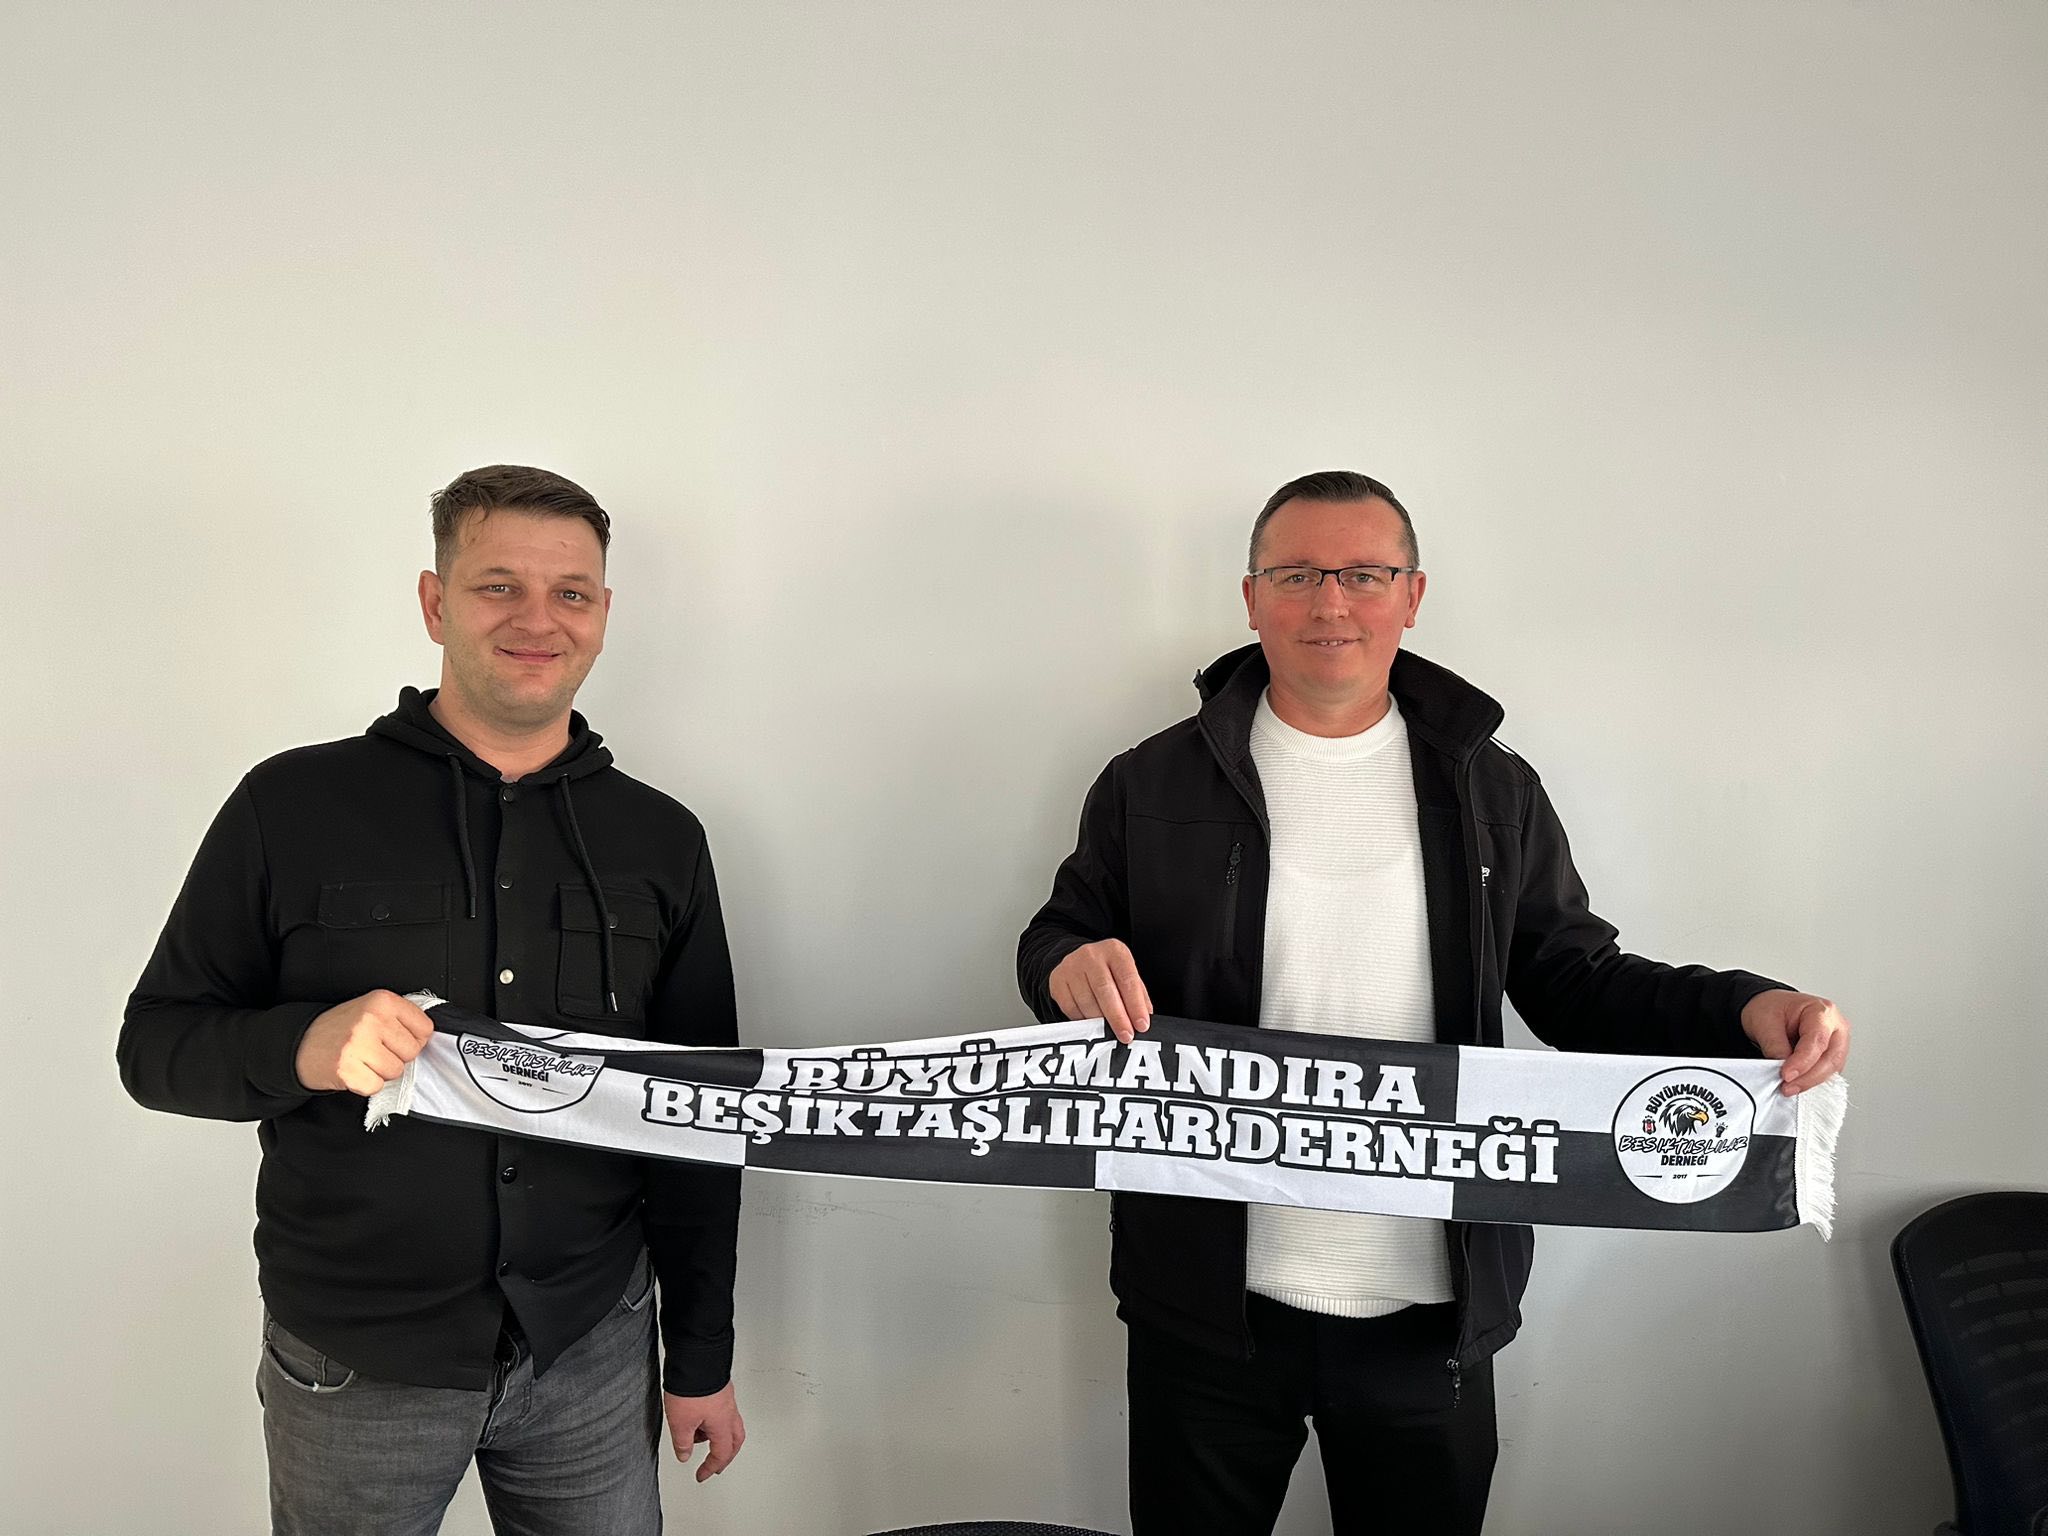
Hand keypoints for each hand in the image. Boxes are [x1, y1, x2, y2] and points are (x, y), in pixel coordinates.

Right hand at [294, 989, 434, 1095]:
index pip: (425, 1028)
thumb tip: (429, 1036)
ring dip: (381, 1070)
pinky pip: (376, 1086)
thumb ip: (401, 1017)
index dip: (413, 1037)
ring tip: (363, 1058)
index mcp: (382, 1001)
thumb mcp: (372, 1008)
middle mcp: (371, 1020)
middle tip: (374, 1049)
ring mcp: (358, 1045)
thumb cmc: (343, 1028)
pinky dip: (367, 1083)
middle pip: (412, 1051)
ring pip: (396, 1071)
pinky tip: (355, 1070)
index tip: (395, 1037)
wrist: (302, 1044)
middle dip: (396, 1055)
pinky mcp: (348, 1070)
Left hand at [663, 1381, 744, 1481]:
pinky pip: (723, 1411)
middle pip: (735, 1441)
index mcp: (722, 1424)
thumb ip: (682, 1442)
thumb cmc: (692, 1387)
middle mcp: (729, 1412)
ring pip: (730, 1424)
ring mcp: (726, 1399)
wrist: (696, 1357)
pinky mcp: (720, 1388)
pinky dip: (714, 1421)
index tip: (701, 1475)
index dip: (711, 1468)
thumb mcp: (680, 1422)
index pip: (721, 1453)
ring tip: (697, 1438)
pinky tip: (699, 1417)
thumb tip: (684, 1454)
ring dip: (717, 1436)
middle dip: (725, 1456)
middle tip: (715, 1464)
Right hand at [1049, 938, 1152, 1042]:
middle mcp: (1092, 955)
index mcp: (1115, 951)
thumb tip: (1143, 1021)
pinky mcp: (1057, 980)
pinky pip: (1070, 1007)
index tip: (1141, 1025)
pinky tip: (1091, 1023)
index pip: (1127, 979)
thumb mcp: (1127, 976)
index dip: (1135, 1005)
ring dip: (1100, 1022)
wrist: (1079, 962)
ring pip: (1086, 1001)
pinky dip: (1083, 1020)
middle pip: (1105, 990)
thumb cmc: (1109, 972)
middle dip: (1117, 1017)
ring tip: (1109, 1031)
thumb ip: (1138, 996)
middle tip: (1126, 1035)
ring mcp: (1071, 966)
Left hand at [1740, 990, 1849, 1096]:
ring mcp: (1837, 1041)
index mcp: (1821, 1010)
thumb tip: (1784, 1070)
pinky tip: (1797, 1083)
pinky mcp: (1832, 1054)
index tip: (1786, 1075)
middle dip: (1809, 1077)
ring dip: (1810, 1081)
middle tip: (1787, 1087)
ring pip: (1832, 1068)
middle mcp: (1835, 1026)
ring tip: (1789, 1088)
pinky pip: (1827, 1071)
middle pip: (1831, 1058)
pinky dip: (1812, 1079)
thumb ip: (1775, 1047)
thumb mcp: (1765, 1022)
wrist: (1769, 1006)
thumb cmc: (1770, 1008)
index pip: (1817, 1041)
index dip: (1802, 1062)